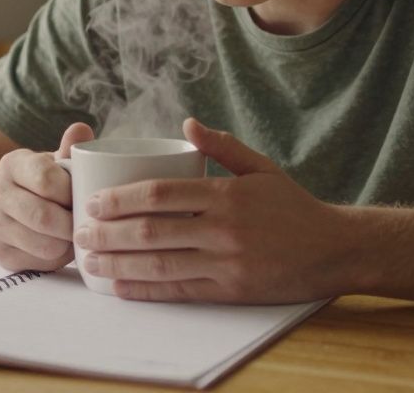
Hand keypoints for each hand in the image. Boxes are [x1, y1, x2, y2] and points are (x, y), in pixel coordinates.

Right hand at [0, 122, 93, 271]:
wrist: (2, 210)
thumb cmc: (40, 184)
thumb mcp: (54, 164)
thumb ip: (70, 150)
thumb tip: (82, 129)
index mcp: (12, 164)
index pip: (47, 180)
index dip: (72, 193)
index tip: (85, 197)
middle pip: (44, 217)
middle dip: (72, 223)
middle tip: (86, 222)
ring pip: (44, 244)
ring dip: (67, 243)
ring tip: (74, 234)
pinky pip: (39, 263)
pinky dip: (57, 258)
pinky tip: (59, 246)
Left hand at [74, 118, 352, 302]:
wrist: (335, 250)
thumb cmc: (293, 206)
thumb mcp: (261, 168)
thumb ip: (223, 146)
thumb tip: (186, 124)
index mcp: (226, 194)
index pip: (160, 194)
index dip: (121, 199)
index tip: (93, 203)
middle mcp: (223, 229)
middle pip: (152, 231)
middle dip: (108, 234)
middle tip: (79, 234)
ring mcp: (226, 263)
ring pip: (160, 264)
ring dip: (118, 264)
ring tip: (90, 262)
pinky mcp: (230, 290)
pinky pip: (179, 290)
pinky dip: (146, 290)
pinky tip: (121, 288)